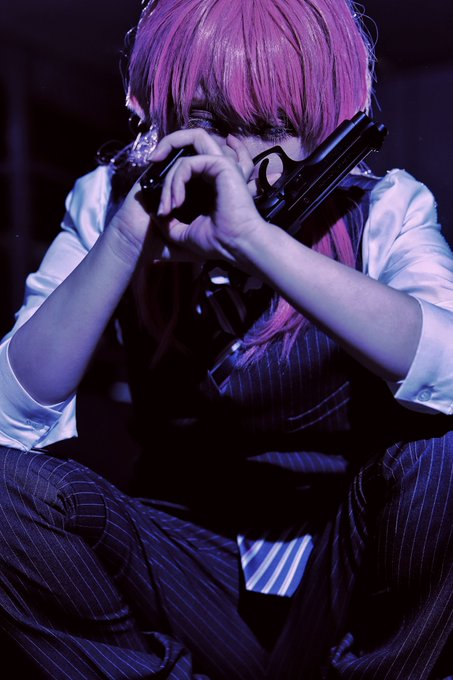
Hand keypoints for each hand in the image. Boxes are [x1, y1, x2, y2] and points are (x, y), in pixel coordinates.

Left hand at [145, 128, 268, 265]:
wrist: (236, 247)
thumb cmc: (217, 242)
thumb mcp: (184, 232)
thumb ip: (169, 222)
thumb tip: (153, 213)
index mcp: (212, 180)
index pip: (189, 158)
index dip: (169, 171)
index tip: (159, 199)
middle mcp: (218, 168)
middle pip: (192, 138)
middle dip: (168, 143)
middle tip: (152, 160)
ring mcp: (222, 165)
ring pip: (189, 145)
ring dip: (170, 174)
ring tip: (166, 204)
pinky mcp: (222, 165)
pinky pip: (188, 163)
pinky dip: (176, 182)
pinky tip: (176, 203)